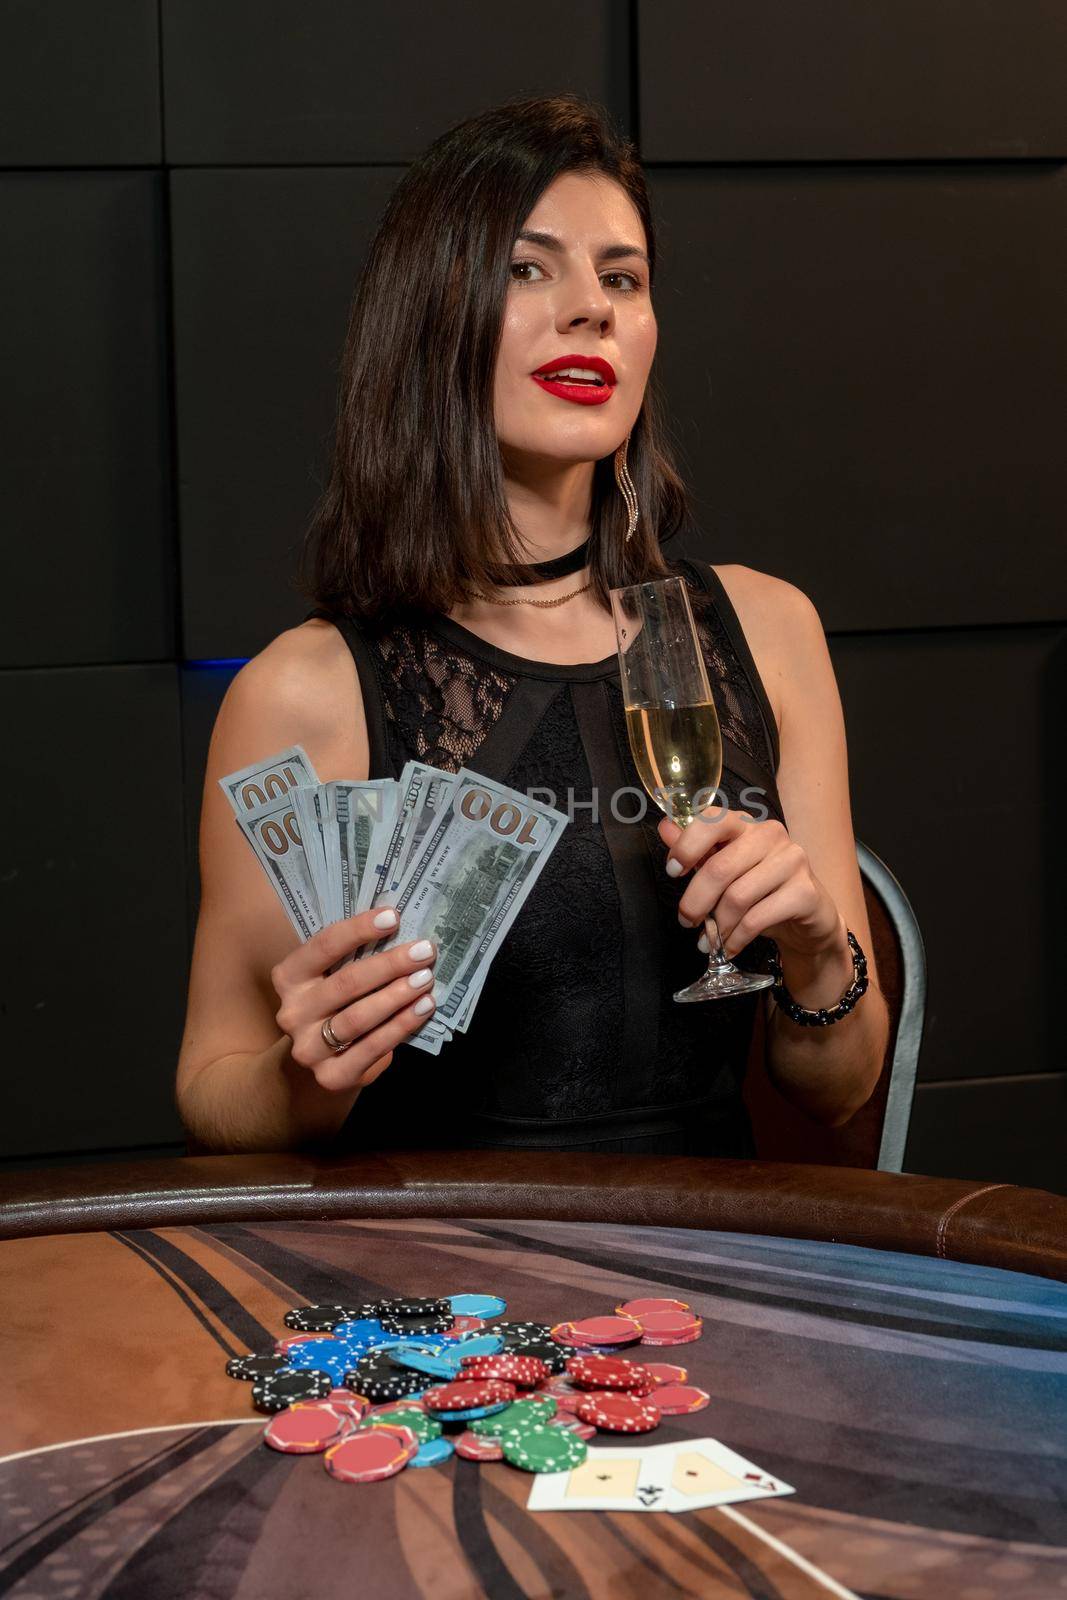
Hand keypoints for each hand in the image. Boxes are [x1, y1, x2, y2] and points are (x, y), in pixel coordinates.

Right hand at [270, 908, 437, 1090]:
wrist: (322, 1062)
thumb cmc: (337, 1005)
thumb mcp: (332, 977)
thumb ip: (354, 956)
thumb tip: (398, 924)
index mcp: (289, 977)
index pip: (323, 946)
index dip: (358, 930)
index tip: (392, 916)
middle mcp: (292, 1012)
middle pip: (346, 983)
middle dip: (390, 964)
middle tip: (425, 951)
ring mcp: (308, 1047)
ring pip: (358, 1017)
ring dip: (397, 996)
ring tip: (426, 979)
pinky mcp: (331, 1076)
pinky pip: (372, 1047)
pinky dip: (401, 1025)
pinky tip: (424, 1008)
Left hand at [657, 804, 843, 961]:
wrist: (809, 920)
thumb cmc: (762, 892)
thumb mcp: (726, 872)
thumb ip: (697, 850)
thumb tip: (665, 828)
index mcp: (747, 824)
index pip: (713, 820)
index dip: (687, 846)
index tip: (673, 871)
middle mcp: (771, 835)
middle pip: (720, 867)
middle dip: (696, 901)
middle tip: (687, 921)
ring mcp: (792, 861)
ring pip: (737, 896)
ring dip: (718, 925)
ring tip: (710, 940)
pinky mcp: (805, 892)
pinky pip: (757, 919)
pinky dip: (737, 938)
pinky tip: (729, 948)